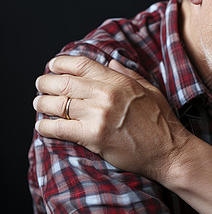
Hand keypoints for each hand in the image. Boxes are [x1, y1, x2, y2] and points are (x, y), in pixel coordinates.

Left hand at [33, 56, 191, 182]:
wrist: (169, 151)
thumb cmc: (162, 122)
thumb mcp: (149, 90)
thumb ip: (128, 74)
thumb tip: (111, 63)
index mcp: (119, 81)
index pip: (81, 64)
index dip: (61, 63)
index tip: (53, 66)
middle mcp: (106, 94)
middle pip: (64, 82)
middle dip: (46, 82)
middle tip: (41, 85)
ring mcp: (99, 115)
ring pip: (57, 104)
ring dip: (43, 103)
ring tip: (40, 104)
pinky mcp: (94, 136)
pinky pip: (59, 128)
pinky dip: (46, 127)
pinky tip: (43, 126)